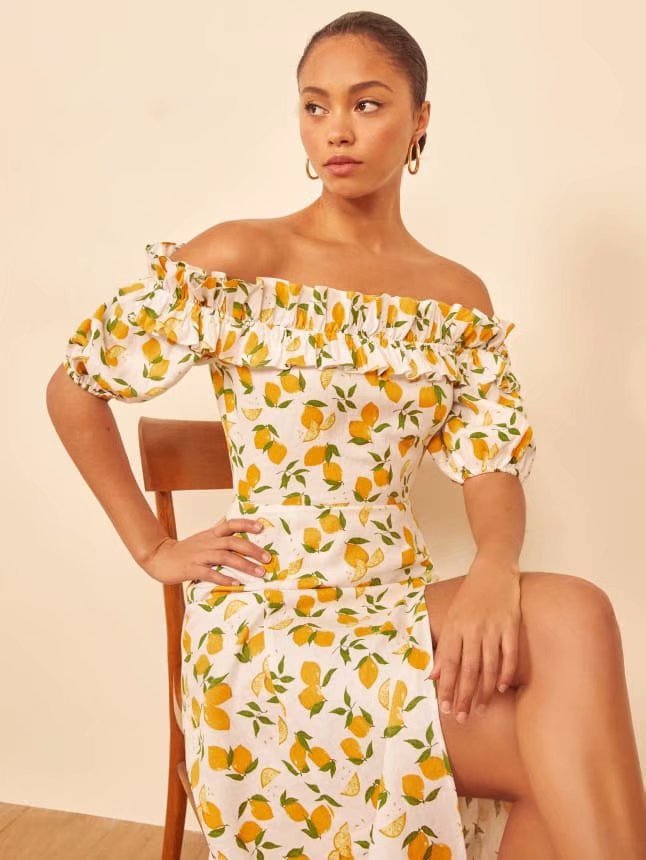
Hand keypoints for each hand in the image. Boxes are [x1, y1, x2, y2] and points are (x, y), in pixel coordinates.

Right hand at [140, 516, 270, 585]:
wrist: (160, 557)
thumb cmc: (186, 549)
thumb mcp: (204, 536)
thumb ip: (219, 530)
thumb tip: (233, 518)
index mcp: (211, 534)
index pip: (231, 524)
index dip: (246, 524)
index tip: (262, 527)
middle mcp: (208, 542)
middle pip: (233, 541)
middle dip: (252, 549)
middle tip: (267, 559)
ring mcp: (199, 555)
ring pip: (225, 557)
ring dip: (243, 565)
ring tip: (258, 573)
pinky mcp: (191, 569)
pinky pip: (209, 573)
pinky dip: (224, 578)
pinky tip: (235, 584)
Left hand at [428, 557, 520, 722]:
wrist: (493, 570)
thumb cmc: (470, 597)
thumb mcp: (451, 618)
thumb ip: (444, 647)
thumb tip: (434, 675)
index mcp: (455, 626)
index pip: (449, 662)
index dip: (447, 686)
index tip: (445, 708)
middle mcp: (472, 628)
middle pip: (467, 668)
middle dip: (463, 695)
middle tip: (462, 717)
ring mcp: (493, 627)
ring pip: (488, 665)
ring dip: (483, 690)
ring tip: (479, 709)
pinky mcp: (511, 625)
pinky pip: (509, 654)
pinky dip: (505, 672)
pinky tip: (501, 688)